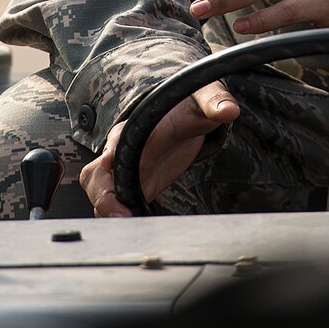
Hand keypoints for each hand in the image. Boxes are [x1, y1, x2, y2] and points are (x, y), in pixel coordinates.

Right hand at [78, 80, 238, 217]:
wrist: (186, 117)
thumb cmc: (189, 104)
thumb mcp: (203, 98)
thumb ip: (214, 102)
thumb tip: (229, 109)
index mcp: (138, 125)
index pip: (119, 137)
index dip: (112, 149)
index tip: (109, 161)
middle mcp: (125, 149)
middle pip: (99, 172)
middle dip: (103, 192)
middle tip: (117, 210)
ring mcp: (127, 170)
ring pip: (101, 191)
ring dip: (106, 208)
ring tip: (123, 223)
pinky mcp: (136, 186)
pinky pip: (116, 204)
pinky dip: (117, 216)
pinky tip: (131, 229)